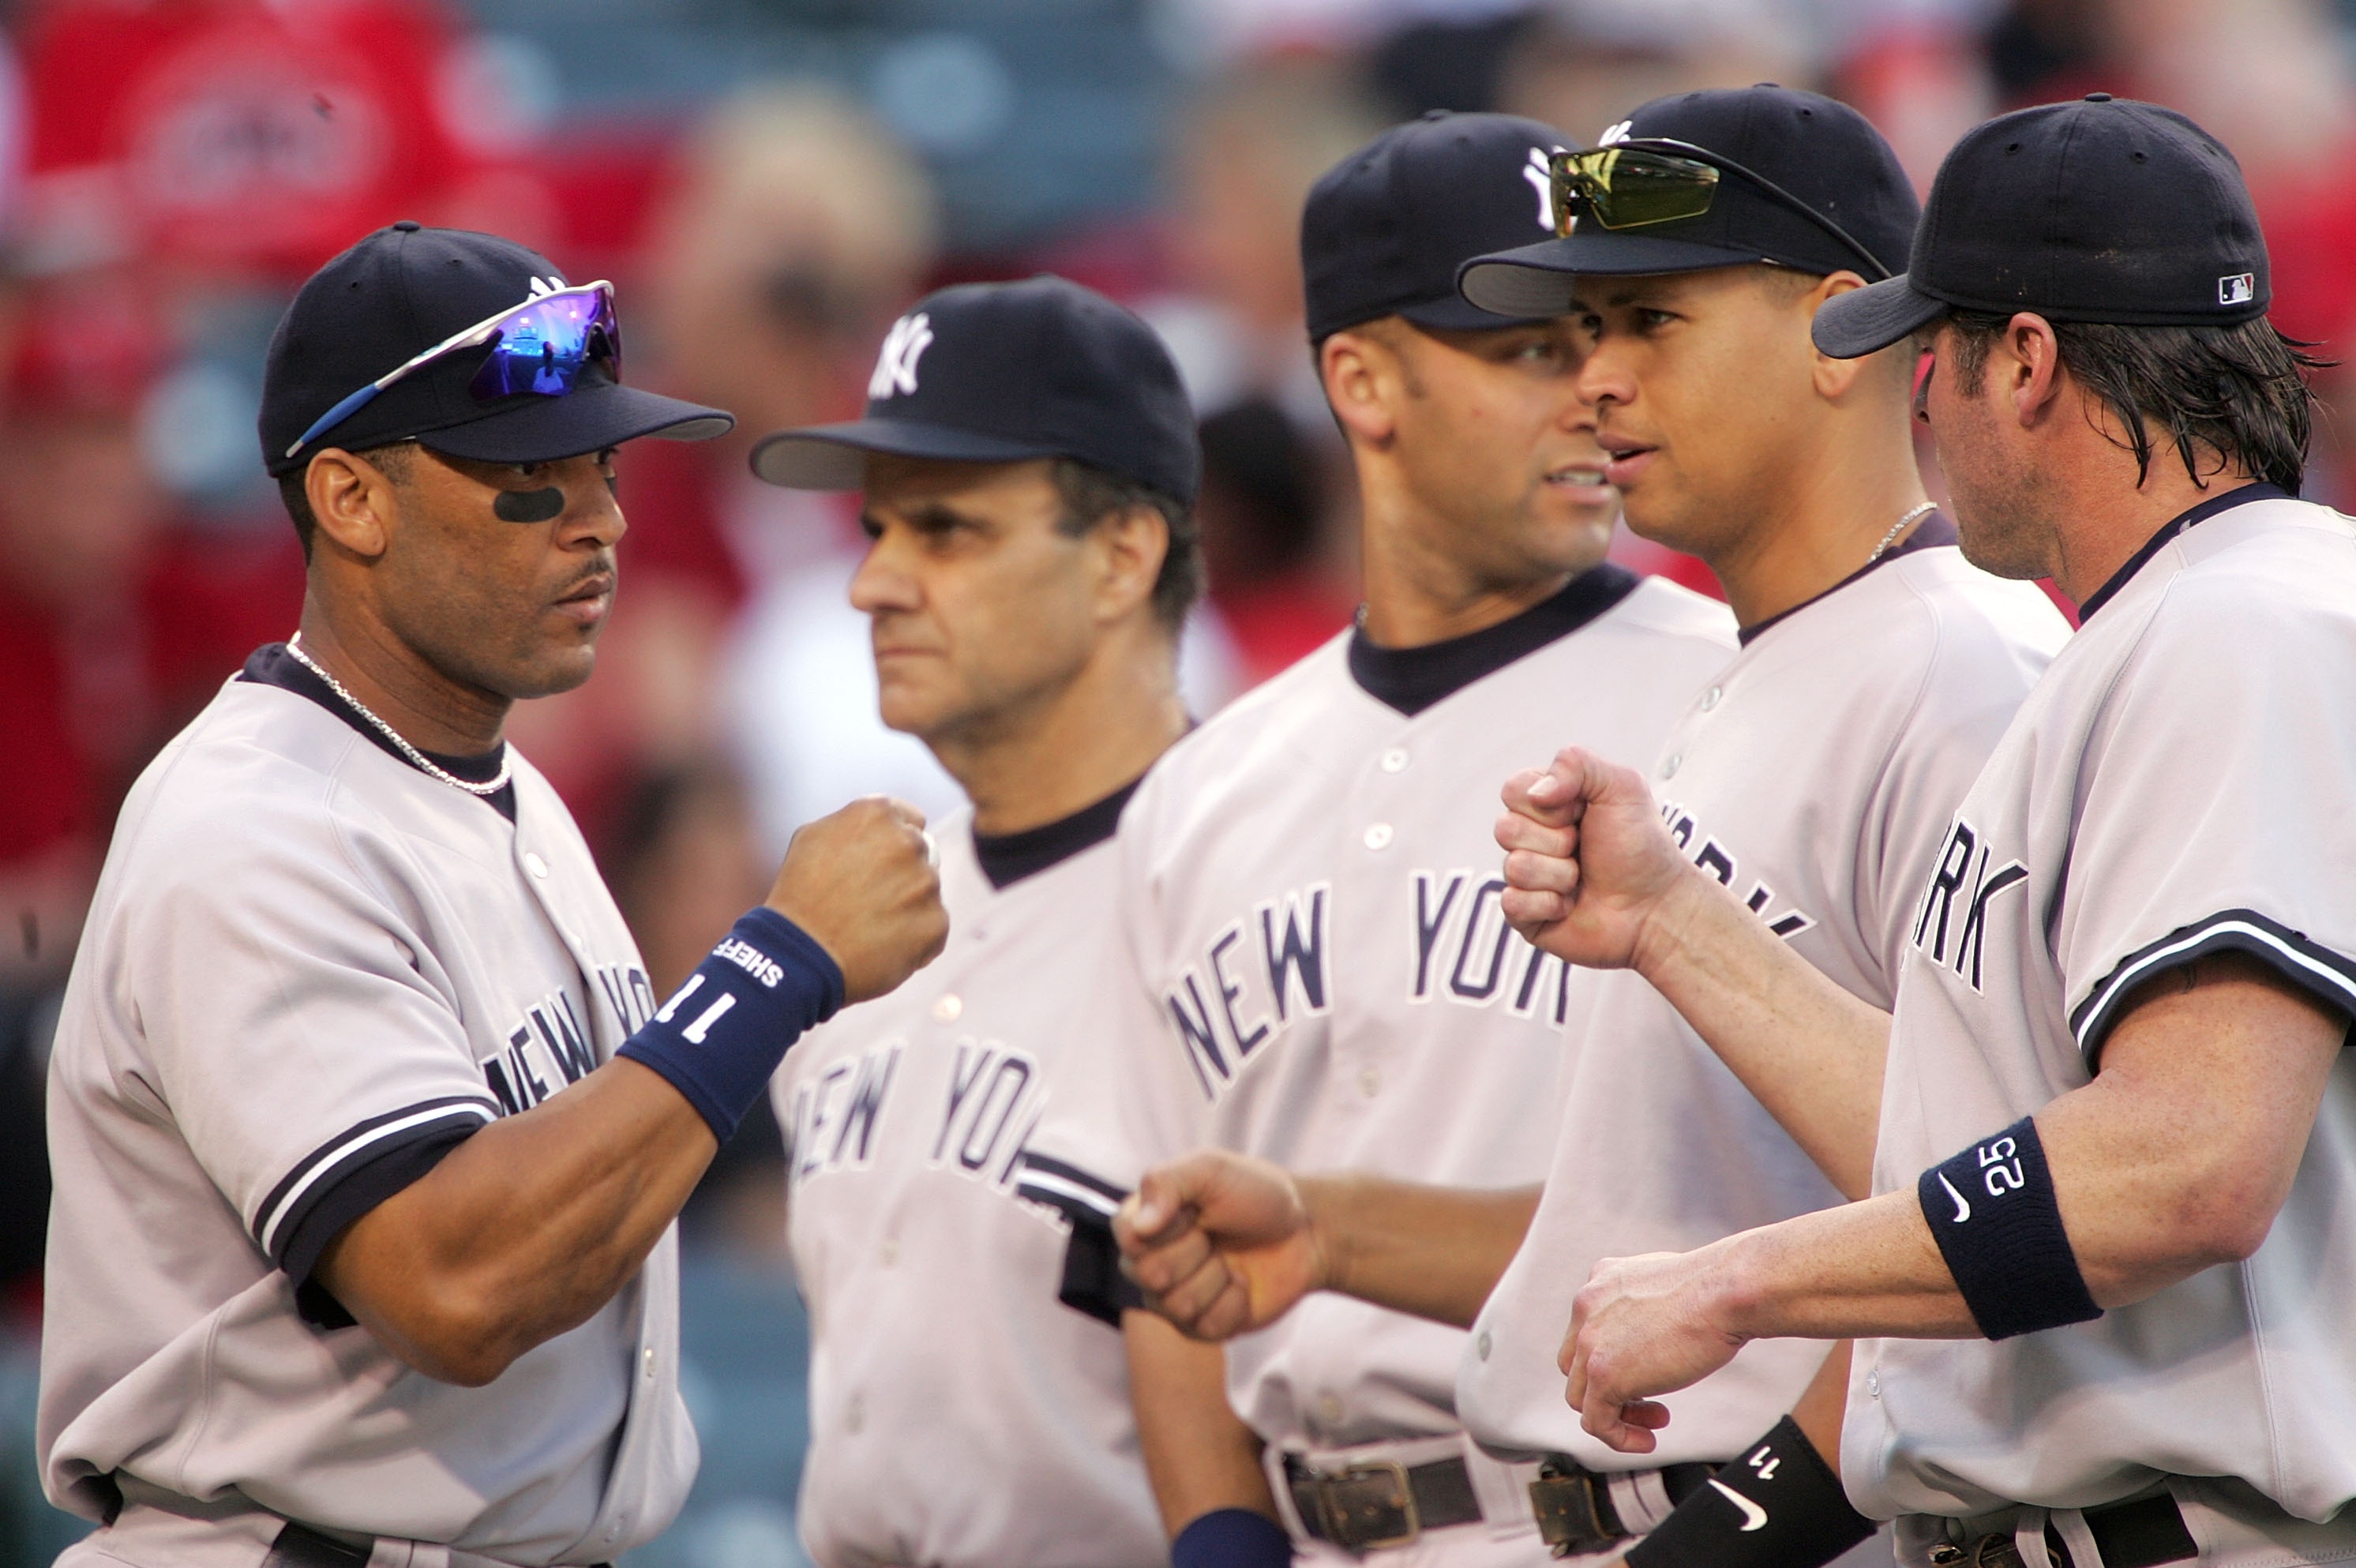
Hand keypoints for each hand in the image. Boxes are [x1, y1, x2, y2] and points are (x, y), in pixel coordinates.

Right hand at [767, 796, 947, 1002]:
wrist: (800, 956)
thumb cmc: (799, 897)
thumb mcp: (813, 838)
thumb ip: (854, 822)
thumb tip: (885, 824)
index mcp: (878, 813)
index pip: (910, 820)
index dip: (893, 844)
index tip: (878, 864)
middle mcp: (909, 841)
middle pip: (922, 854)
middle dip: (902, 873)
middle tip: (869, 900)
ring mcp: (926, 883)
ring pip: (927, 891)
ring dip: (908, 905)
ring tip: (870, 926)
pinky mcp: (936, 922)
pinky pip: (933, 927)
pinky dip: (915, 939)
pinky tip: (883, 947)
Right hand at [1115, 1151, 1327, 1340]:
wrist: (1305, 1230)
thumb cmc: (1256, 1194)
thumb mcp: (1210, 1170)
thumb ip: (1166, 1183)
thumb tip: (1139, 1227)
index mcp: (1143, 1221)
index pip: (1127, 1237)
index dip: (1167, 1229)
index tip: (1195, 1212)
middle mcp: (1149, 1262)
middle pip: (1149, 1275)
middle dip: (1197, 1251)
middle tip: (1216, 1235)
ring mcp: (1172, 1298)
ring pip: (1178, 1305)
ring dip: (1218, 1277)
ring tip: (1230, 1259)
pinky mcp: (1200, 1327)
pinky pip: (1207, 1327)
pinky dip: (1234, 1302)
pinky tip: (1241, 1284)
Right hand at [1496, 747, 1691, 971]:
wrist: (1656, 906)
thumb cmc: (1641, 847)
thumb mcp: (1622, 786)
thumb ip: (1576, 764)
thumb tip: (1536, 793)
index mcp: (1547, 804)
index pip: (1513, 790)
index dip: (1548, 804)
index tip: (1583, 813)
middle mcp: (1532, 838)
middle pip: (1506, 828)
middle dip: (1556, 841)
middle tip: (1584, 848)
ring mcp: (1526, 877)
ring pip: (1514, 867)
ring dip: (1559, 875)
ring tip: (1583, 879)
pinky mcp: (1524, 914)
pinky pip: (1513, 904)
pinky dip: (1549, 904)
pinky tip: (1570, 905)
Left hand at [1560, 1242, 1748, 1453]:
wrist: (1726, 1291)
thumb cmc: (1716, 1289)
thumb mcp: (1668, 1290)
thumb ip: (1648, 1310)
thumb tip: (1659, 1337)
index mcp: (1602, 1282)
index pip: (1587, 1334)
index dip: (1613, 1362)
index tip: (1646, 1375)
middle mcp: (1587, 1307)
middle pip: (1579, 1366)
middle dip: (1614, 1391)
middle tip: (1653, 1402)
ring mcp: (1590, 1341)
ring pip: (1581, 1397)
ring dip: (1618, 1416)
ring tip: (1656, 1421)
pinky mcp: (1604, 1374)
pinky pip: (1596, 1422)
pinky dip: (1618, 1438)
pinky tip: (1647, 1441)